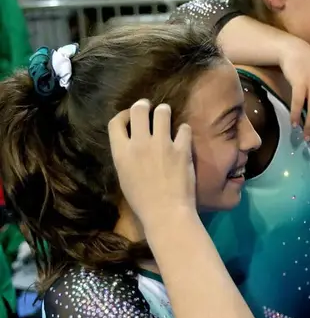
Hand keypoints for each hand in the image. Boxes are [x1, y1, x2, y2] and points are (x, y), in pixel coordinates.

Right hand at [107, 100, 195, 227]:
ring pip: (163, 111)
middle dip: (144, 105)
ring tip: (167, 118)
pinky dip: (184, 130)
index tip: (131, 117)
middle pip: (139, 109)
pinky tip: (183, 136)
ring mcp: (162, 144)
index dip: (123, 115)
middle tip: (150, 108)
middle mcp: (140, 143)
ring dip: (165, 112)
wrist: (166, 212)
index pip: (116, 122)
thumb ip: (126, 155)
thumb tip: (132, 141)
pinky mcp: (182, 148)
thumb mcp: (124, 176)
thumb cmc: (142, 200)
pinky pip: (184, 128)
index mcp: (121, 152)